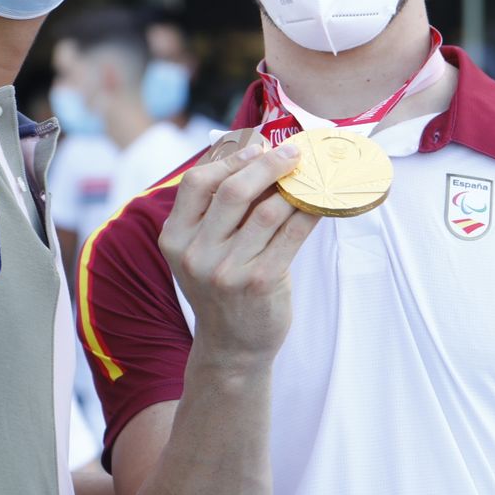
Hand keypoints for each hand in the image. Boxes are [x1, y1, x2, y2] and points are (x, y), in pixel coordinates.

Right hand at [158, 142, 320, 369]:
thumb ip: (216, 210)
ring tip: (309, 176)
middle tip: (292, 153)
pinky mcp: (260, 283)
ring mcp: (226, 270)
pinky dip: (308, 213)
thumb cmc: (221, 287)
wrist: (231, 346)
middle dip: (267, 165)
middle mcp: (195, 254)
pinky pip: (291, 235)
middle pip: (233, 192)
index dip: (230, 160)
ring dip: (292, 187)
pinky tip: (319, 202)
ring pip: (266, 211)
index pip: (196, 183)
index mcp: (174, 238)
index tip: (257, 149)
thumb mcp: (201, 250)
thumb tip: (258, 155)